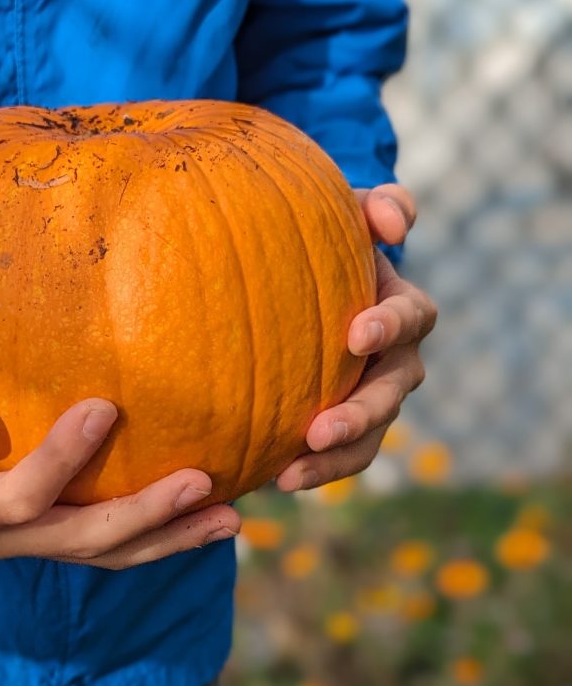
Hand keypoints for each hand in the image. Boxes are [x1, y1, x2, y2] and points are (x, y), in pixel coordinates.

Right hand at [0, 368, 239, 567]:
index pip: (19, 498)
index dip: (65, 460)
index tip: (108, 406)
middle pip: (78, 543)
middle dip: (145, 519)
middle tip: (208, 487)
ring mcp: (10, 539)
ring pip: (96, 552)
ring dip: (163, 538)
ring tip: (228, 519)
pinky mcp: (25, 525)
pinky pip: (90, 537)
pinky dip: (144, 531)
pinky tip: (187, 511)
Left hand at [276, 184, 436, 492]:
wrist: (290, 278)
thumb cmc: (317, 241)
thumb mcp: (342, 213)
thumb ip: (377, 205)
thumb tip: (393, 225)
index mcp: (398, 308)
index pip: (411, 316)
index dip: (390, 326)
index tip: (355, 335)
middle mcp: (393, 358)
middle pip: (392, 392)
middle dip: (360, 414)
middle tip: (319, 430)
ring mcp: (370, 397)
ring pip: (369, 437)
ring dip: (336, 458)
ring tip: (291, 475)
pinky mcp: (342, 427)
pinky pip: (339, 458)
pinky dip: (314, 471)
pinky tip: (274, 480)